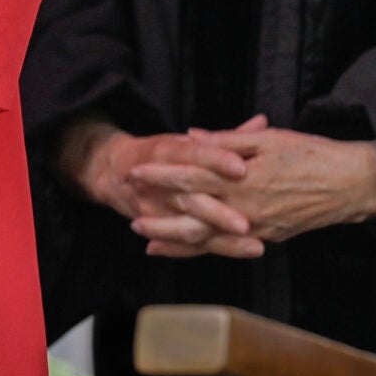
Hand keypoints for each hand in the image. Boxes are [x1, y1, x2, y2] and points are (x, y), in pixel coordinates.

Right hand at [61, 118, 262, 261]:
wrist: (112, 170)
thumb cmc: (161, 154)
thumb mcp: (186, 140)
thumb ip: (226, 137)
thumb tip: (262, 122)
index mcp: (166, 151)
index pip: (191, 153)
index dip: (215, 159)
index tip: (241, 167)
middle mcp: (158, 180)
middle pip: (190, 196)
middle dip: (219, 212)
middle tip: (247, 223)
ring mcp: (155, 207)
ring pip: (188, 226)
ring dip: (220, 238)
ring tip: (255, 245)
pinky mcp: (155, 227)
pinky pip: (183, 244)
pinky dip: (218, 250)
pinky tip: (239, 253)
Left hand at [155, 123, 375, 246]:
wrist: (355, 184)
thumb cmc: (313, 154)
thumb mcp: (268, 139)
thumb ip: (227, 142)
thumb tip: (192, 137)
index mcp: (242, 181)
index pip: (191, 178)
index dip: (161, 176)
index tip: (134, 171)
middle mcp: (247, 210)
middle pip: (193, 218)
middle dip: (160, 217)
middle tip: (131, 213)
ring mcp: (259, 229)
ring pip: (210, 241)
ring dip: (177, 241)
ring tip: (148, 241)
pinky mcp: (271, 238)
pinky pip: (231, 247)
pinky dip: (207, 249)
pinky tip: (191, 249)